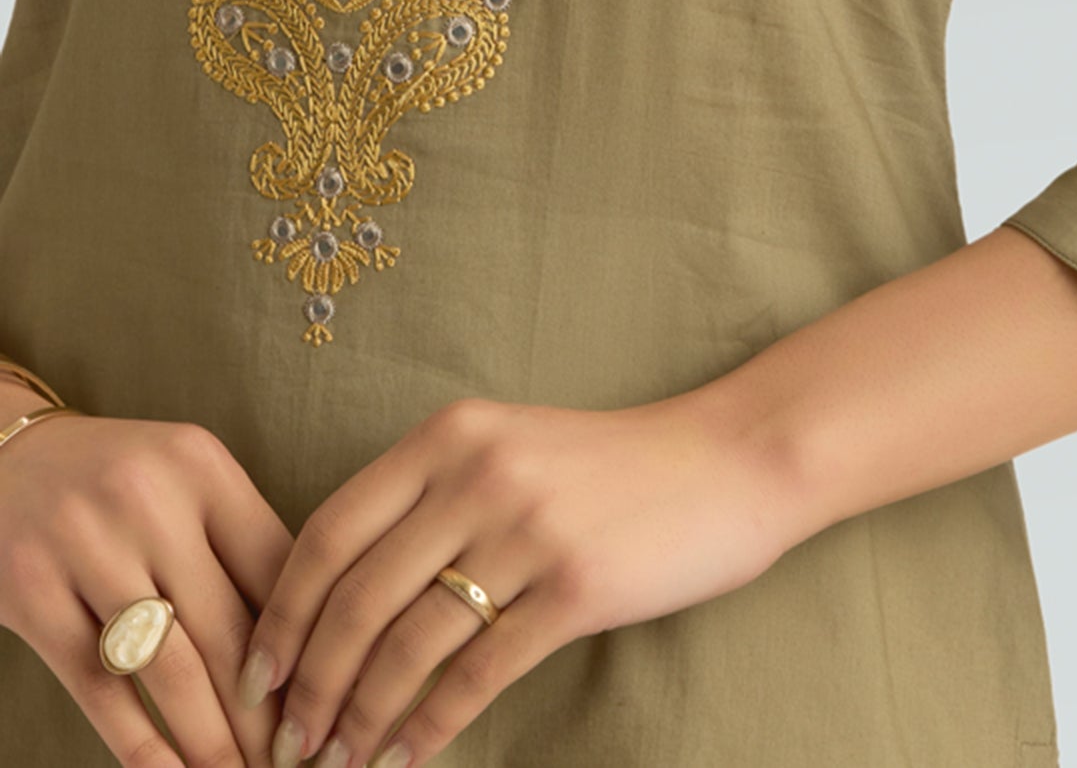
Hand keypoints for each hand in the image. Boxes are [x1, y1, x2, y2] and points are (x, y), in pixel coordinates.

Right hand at [0, 382, 295, 767]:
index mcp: (202, 467)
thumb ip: (237, 541)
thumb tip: (306, 639)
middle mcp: (151, 501)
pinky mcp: (33, 594)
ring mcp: (88, 548)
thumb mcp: (183, 480)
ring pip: (169, 668)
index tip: (331, 700)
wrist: (9, 459)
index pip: (276, 566)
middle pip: (228, 627)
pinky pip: (98, 688)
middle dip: (266, 713)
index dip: (308, 642)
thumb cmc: (119, 481)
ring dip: (212, 740)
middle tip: (295, 762)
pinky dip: (139, 744)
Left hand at [243, 393, 797, 767]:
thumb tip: (336, 593)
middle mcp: (477, 473)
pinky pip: (477, 673)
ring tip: (335, 763)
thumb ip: (429, 497)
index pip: (328, 531)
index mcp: (448, 435)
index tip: (256, 673)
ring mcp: (526, 529)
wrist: (725, 460)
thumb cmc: (608, 466)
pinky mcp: (573, 586)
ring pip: (407, 644)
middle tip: (285, 741)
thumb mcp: (508, 448)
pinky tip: (408, 760)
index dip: (281, 612)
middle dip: (309, 683)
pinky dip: (429, 726)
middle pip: (356, 597)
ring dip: (360, 717)